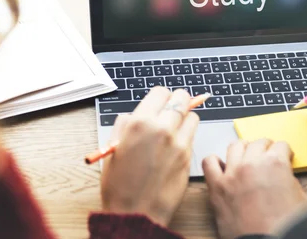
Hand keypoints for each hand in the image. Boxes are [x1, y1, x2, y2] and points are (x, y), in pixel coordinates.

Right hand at [100, 87, 198, 226]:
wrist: (135, 213)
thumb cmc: (119, 185)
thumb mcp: (112, 148)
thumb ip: (124, 125)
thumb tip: (134, 115)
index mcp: (140, 123)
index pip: (161, 92)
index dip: (160, 98)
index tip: (159, 104)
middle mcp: (162, 128)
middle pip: (182, 98)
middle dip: (177, 102)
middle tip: (171, 111)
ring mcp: (179, 142)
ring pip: (192, 115)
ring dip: (185, 118)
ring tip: (174, 130)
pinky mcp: (189, 156)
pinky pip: (193, 135)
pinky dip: (187, 135)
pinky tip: (175, 146)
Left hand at [203, 139, 306, 238]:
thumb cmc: (283, 225)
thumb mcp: (300, 198)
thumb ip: (289, 179)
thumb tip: (283, 174)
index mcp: (275, 163)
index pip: (281, 145)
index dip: (284, 152)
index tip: (283, 156)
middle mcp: (252, 163)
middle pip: (258, 142)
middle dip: (265, 148)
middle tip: (267, 156)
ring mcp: (232, 173)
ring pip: (235, 146)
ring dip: (243, 149)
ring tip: (246, 156)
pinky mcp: (217, 186)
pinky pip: (209, 162)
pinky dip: (215, 162)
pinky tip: (222, 166)